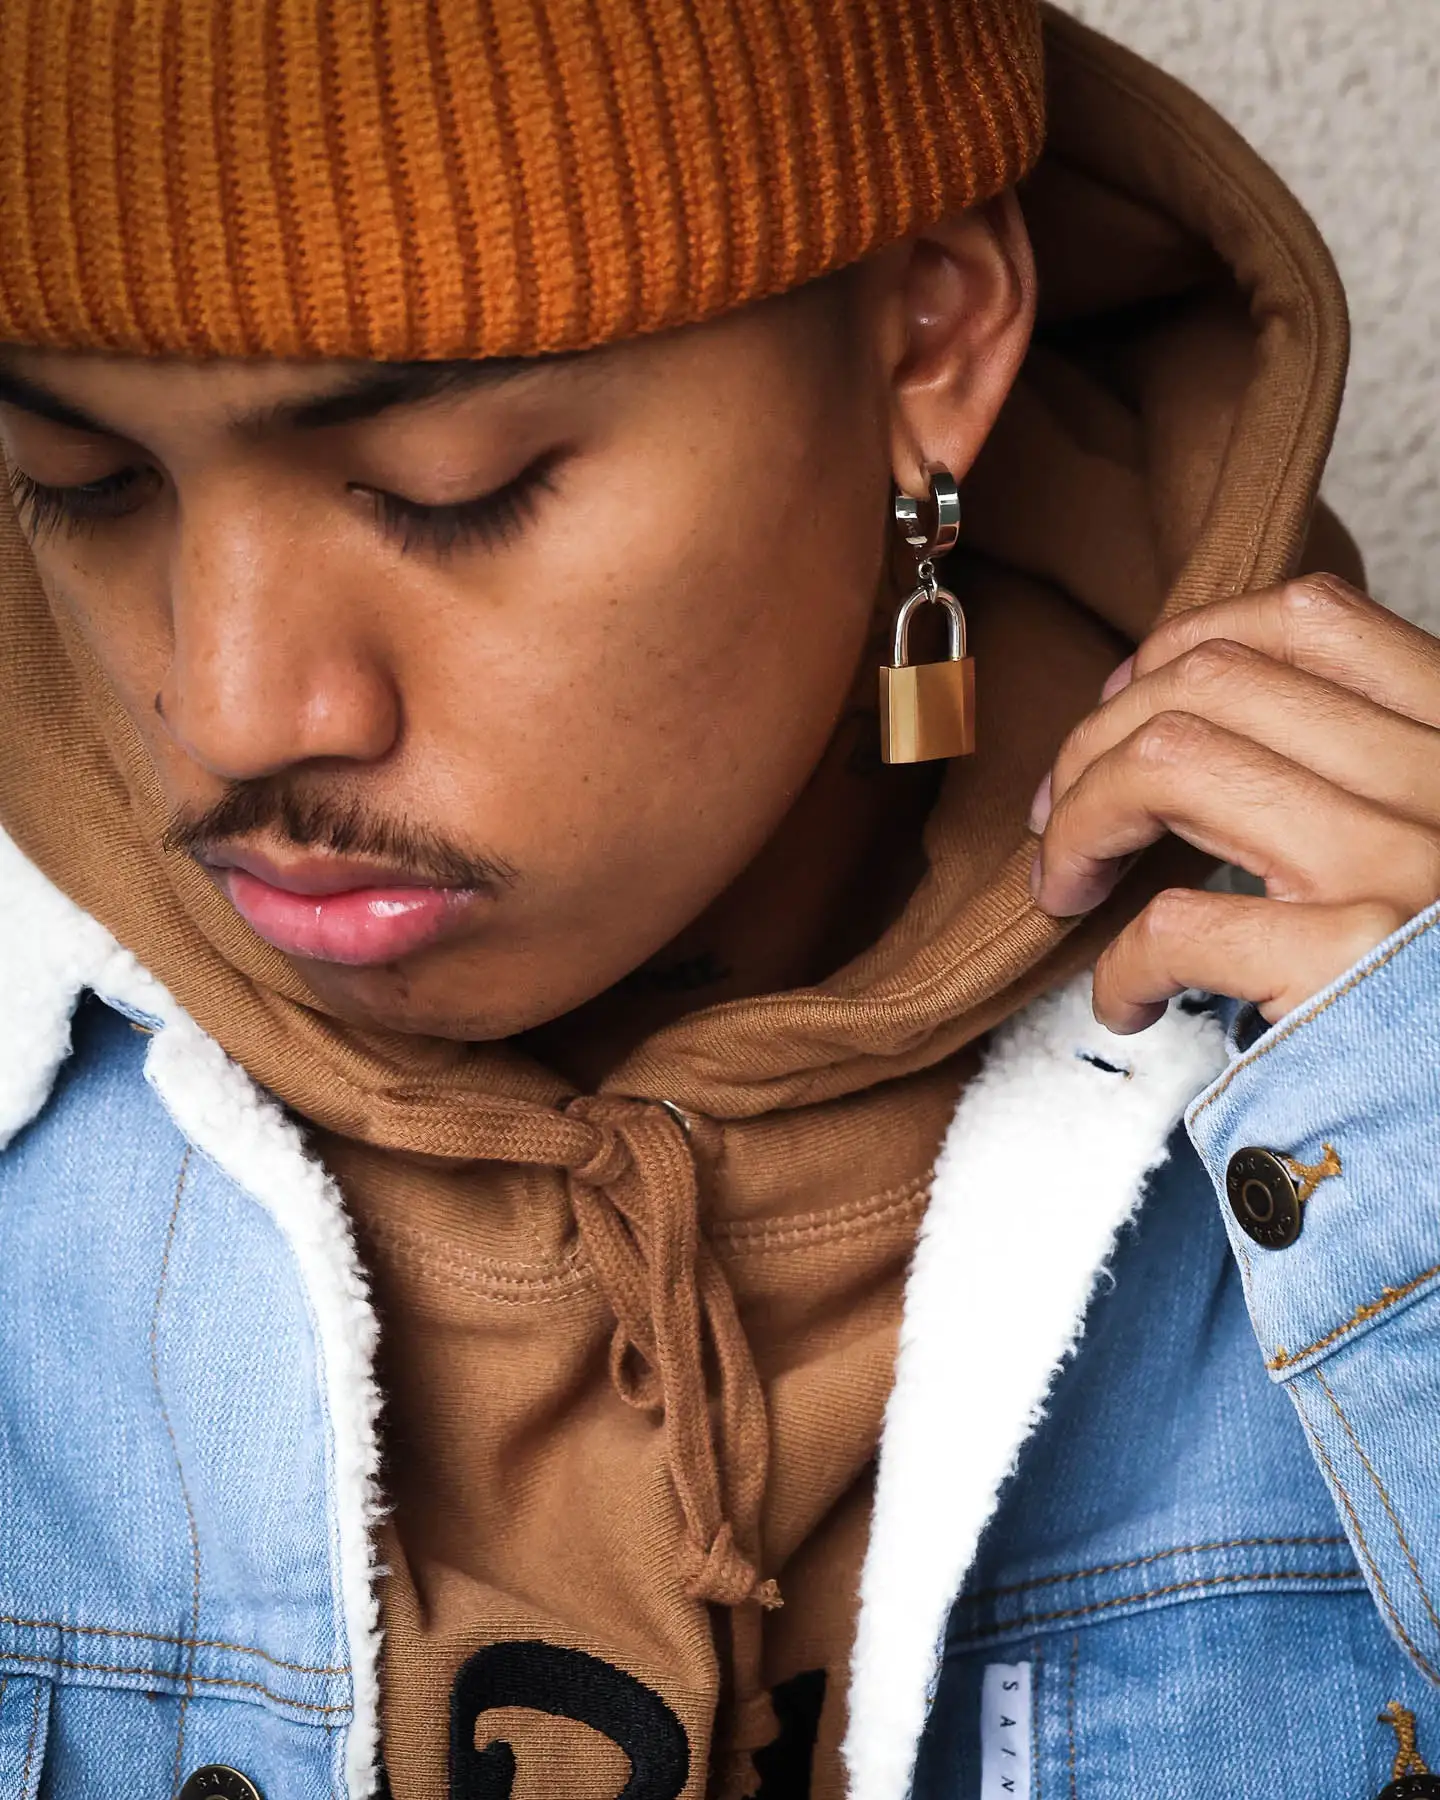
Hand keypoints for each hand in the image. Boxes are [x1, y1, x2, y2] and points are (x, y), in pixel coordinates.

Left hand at [1029, 575, 1439, 1033]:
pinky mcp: (1350, 962)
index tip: (1122, 707)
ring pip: (1169, 761)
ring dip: (1079, 823)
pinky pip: (1172, 923)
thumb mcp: (1433, 839)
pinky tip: (1126, 1001)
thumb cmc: (1439, 990)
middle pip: (1211, 680)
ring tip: (1066, 886)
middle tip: (1056, 813)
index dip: (1180, 648)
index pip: (1309, 619)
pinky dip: (1117, 965)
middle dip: (1094, 740)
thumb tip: (1204, 719)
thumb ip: (1365, 774)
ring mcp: (1400, 863)